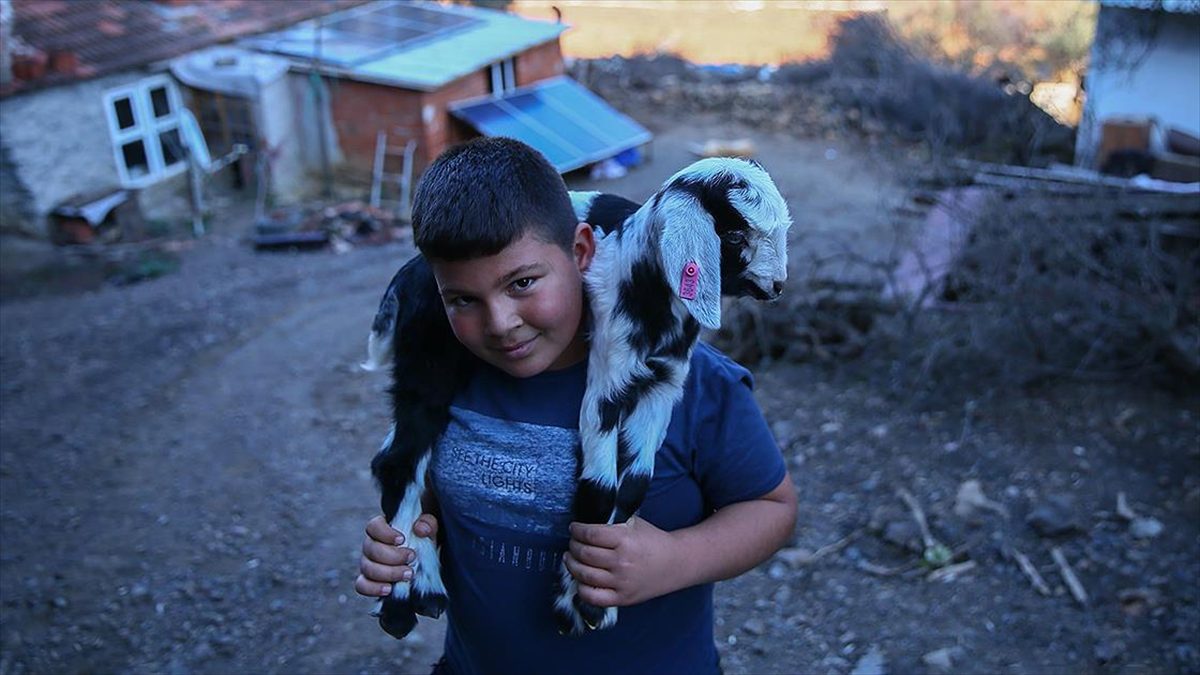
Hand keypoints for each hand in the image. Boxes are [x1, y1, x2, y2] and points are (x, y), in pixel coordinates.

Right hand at [354, 514, 438, 597]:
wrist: (423, 563)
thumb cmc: (422, 541)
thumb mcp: (429, 529)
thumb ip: (428, 523)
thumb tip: (420, 529)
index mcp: (382, 529)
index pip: (373, 526)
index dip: (384, 533)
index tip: (402, 539)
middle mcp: (371, 545)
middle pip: (370, 549)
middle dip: (392, 556)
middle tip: (412, 558)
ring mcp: (368, 563)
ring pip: (367, 568)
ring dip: (388, 573)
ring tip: (408, 574)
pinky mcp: (369, 581)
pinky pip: (362, 585)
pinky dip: (373, 588)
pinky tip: (389, 588)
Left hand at [563, 516, 679, 607]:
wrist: (675, 564)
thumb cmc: (653, 541)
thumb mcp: (634, 524)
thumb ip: (611, 522)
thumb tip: (585, 521)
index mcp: (625, 540)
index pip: (590, 534)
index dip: (577, 530)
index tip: (574, 528)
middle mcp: (622, 562)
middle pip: (584, 554)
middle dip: (573, 546)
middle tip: (572, 543)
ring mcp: (621, 582)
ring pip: (584, 575)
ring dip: (572, 565)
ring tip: (570, 558)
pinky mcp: (622, 598)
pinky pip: (592, 597)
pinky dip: (581, 588)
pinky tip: (581, 579)